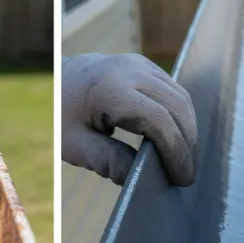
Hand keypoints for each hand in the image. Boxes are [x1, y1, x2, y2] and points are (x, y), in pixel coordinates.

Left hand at [62, 53, 197, 185]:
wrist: (55, 80)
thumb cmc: (60, 114)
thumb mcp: (72, 143)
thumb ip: (105, 160)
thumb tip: (136, 177)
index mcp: (110, 89)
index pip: (159, 120)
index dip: (175, 151)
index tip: (180, 178)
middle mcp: (130, 70)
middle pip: (177, 106)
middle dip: (188, 143)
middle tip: (187, 175)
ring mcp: (139, 64)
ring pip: (180, 97)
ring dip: (188, 130)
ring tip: (185, 161)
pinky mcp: (144, 66)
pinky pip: (173, 91)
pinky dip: (180, 117)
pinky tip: (177, 141)